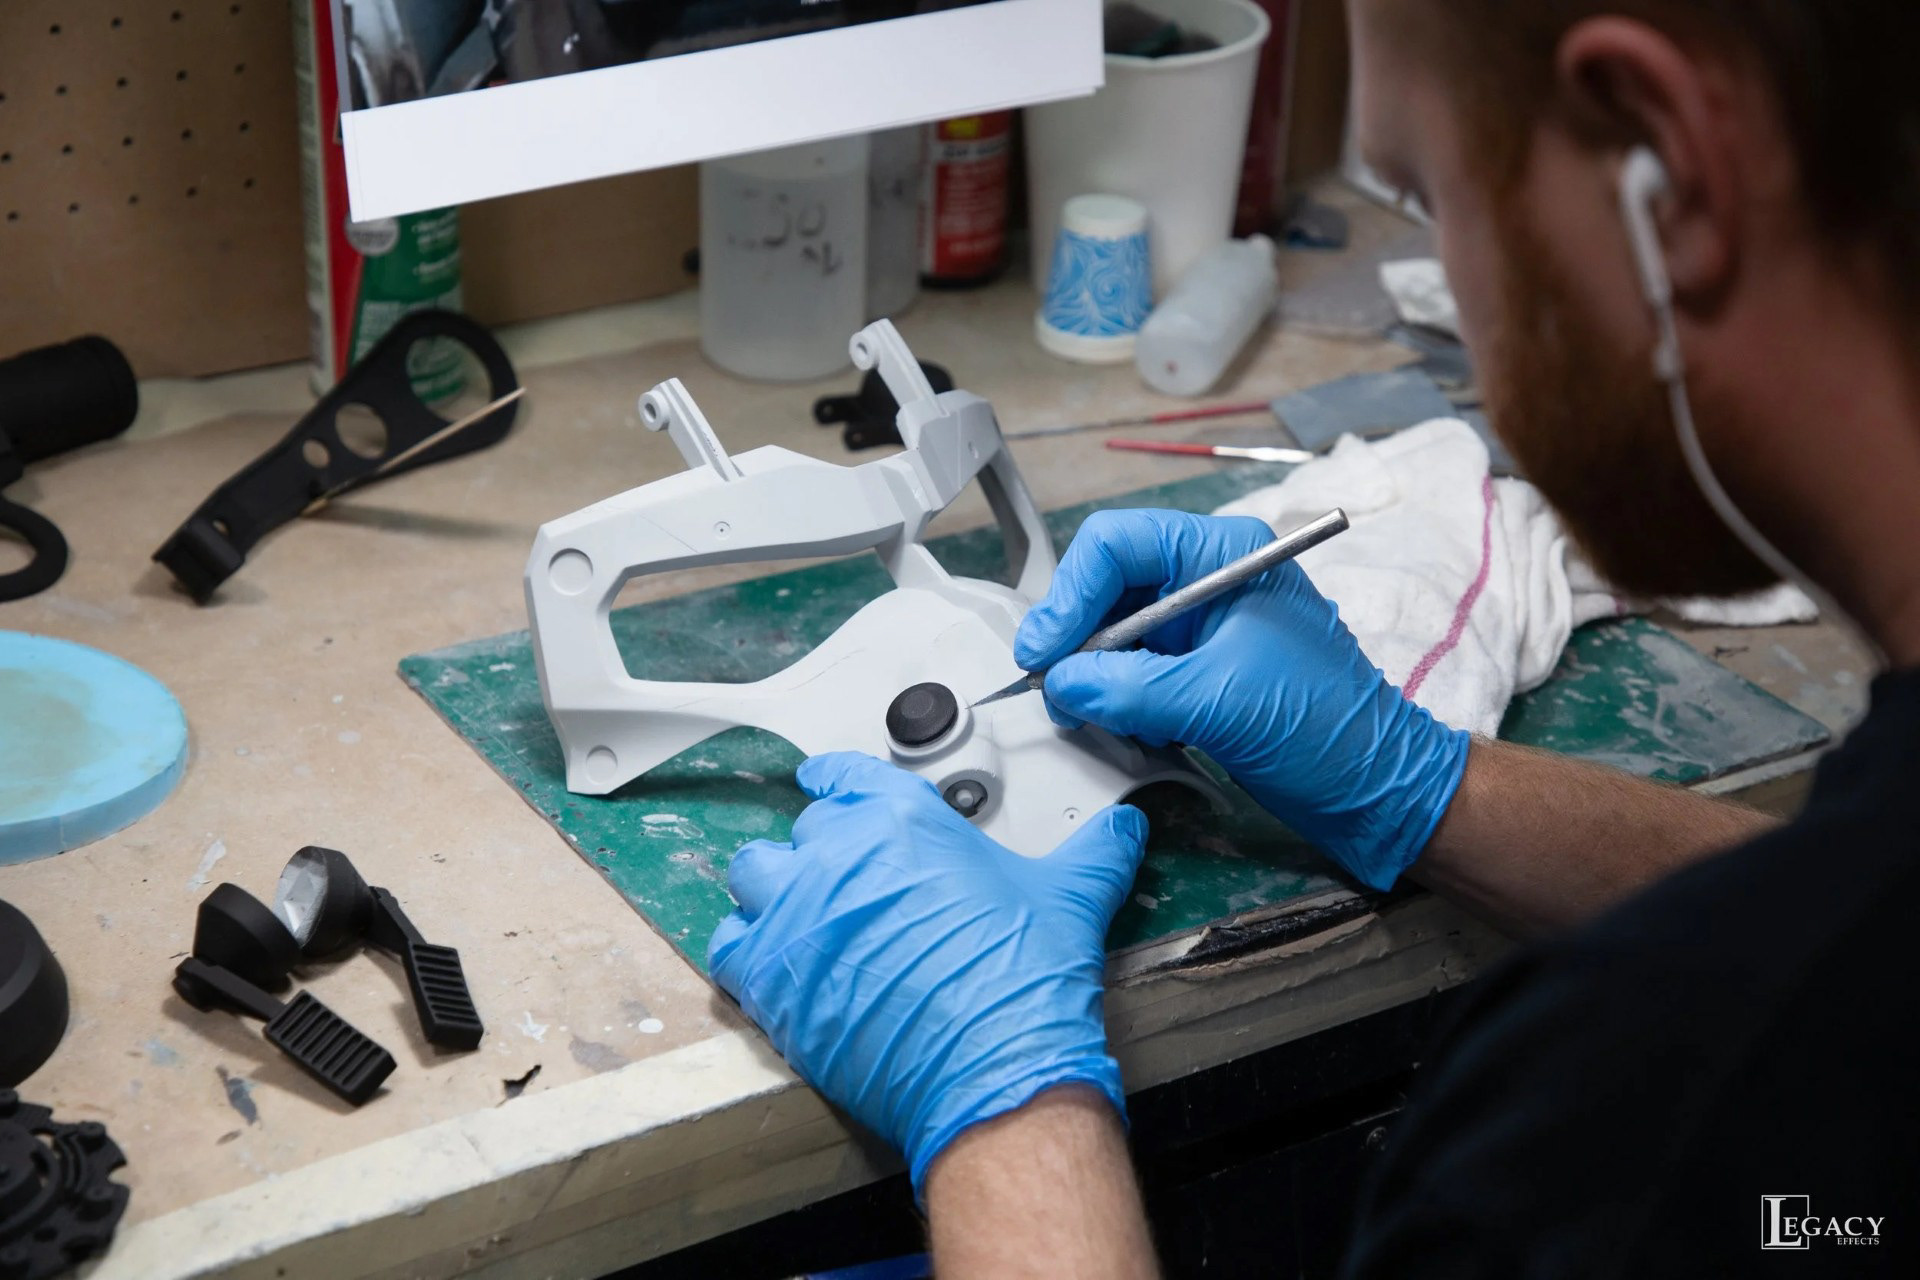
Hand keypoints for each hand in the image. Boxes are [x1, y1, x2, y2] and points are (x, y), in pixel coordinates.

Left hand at [708, 751, 1144, 1195]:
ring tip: (801, 915)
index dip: (837, 780)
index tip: (826, 784)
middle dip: (823, 851)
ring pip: (754, 875)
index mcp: (904, 821)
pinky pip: (730, 945)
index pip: (846, 774)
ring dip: (773, 890)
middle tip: (849, 882)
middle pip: (805, 830)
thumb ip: (1093, 853)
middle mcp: (842, 856)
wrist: (992, 1067)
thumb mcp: (1070, 897)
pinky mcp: (772, 978)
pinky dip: (746, 949)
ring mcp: (800, 914)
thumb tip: (1123, 830)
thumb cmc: (1023, 983)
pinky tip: (773, 963)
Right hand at [1014, 509, 1467, 889]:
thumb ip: (1130, 689)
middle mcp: (1208, 579)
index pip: (1116, 545)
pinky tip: (1117, 724)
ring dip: (1091, 672)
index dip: (1069, 595)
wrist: (1376, 789)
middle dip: (1075, 636)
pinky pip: (1132, 670)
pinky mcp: (1198, 670)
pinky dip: (1113, 696)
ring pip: (1114, 631)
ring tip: (1082, 711)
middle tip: (1052, 686)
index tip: (1044, 653)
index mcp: (1224, 555)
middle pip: (1107, 585)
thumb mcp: (1218, 701)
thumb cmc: (1324, 729)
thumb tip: (1061, 684)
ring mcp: (1203, 626)